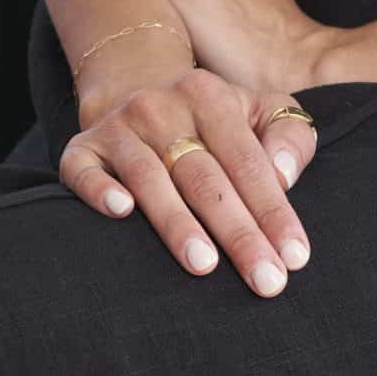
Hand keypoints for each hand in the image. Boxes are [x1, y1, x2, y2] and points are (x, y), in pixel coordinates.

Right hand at [61, 66, 318, 295]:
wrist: (139, 95)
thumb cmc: (214, 123)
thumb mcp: (260, 112)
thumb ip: (288, 137)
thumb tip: (284, 175)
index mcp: (210, 95)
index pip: (247, 160)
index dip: (273, 210)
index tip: (294, 258)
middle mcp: (162, 106)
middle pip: (204, 176)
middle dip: (238, 232)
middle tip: (265, 281)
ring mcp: (119, 127)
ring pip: (149, 178)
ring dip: (177, 223)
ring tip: (205, 265)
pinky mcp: (81, 149)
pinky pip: (84, 171)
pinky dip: (100, 190)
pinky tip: (121, 213)